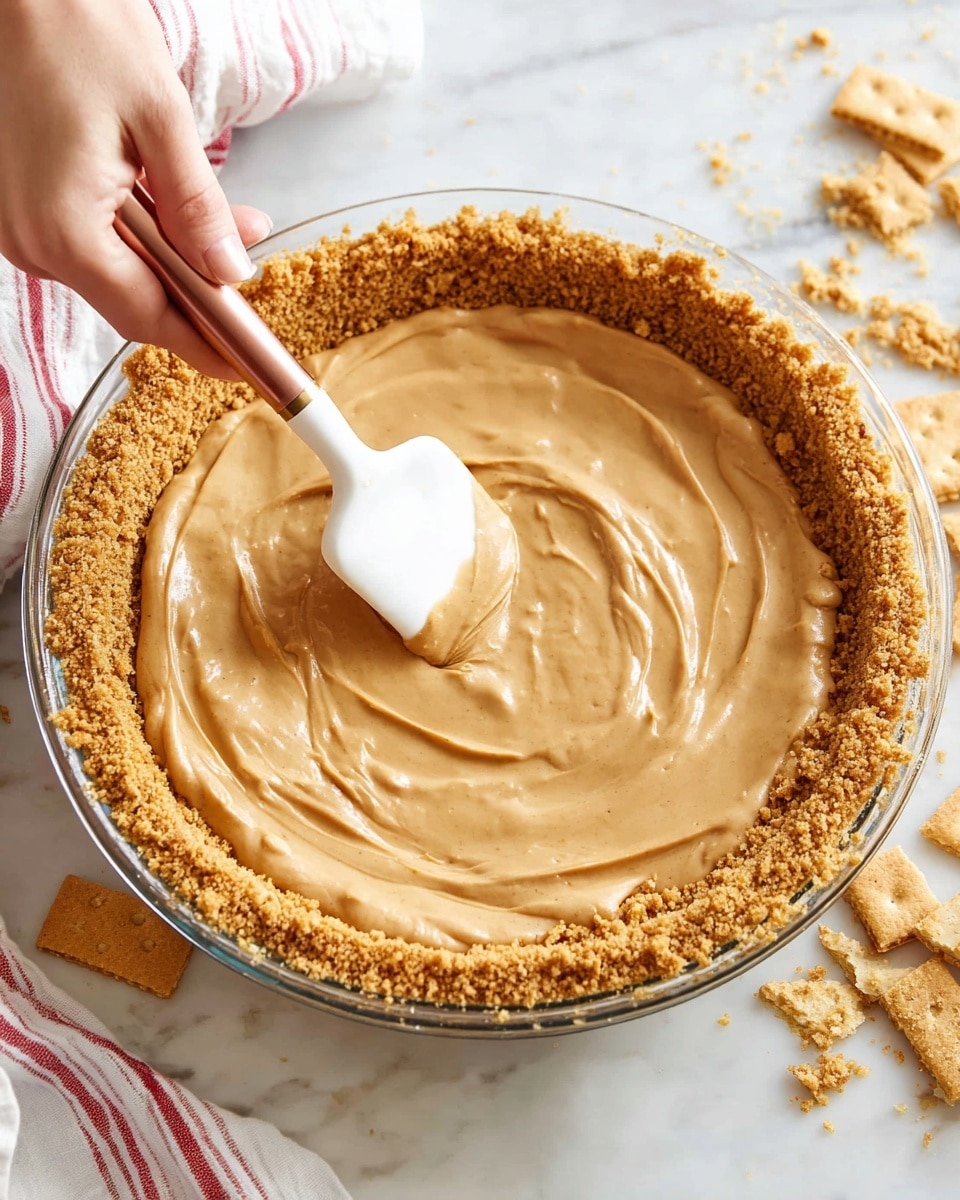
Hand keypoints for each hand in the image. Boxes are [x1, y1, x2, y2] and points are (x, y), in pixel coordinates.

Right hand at [0, 0, 271, 377]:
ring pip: (114, 270)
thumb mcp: (160, 119)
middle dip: (200, 293)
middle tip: (254, 270)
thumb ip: (198, 207)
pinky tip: (169, 203)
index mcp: (64, 231)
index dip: (205, 345)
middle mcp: (29, 241)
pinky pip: (88, 241)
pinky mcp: (16, 204)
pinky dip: (137, 234)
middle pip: (133, 299)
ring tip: (229, 222)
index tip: (246, 366)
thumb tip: (231, 273)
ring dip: (173, 259)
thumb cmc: (76, 28)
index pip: (150, 318)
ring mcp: (16, 225)